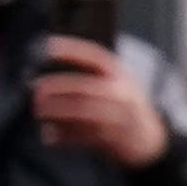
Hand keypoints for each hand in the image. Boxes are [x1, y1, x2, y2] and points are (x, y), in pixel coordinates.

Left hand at [32, 41, 173, 169]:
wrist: (150, 139)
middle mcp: (122, 94)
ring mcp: (119, 117)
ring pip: (82, 112)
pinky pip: (83, 136)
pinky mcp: (114, 139)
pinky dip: (63, 136)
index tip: (48, 46)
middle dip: (56, 87)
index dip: (72, 50)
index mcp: (121, 76)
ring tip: (39, 111)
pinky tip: (50, 136)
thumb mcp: (118, 86)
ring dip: (56, 111)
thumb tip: (49, 76)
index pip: (95, 57)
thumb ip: (92, 79)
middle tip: (36, 89)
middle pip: (84, 87)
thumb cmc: (124, 108)